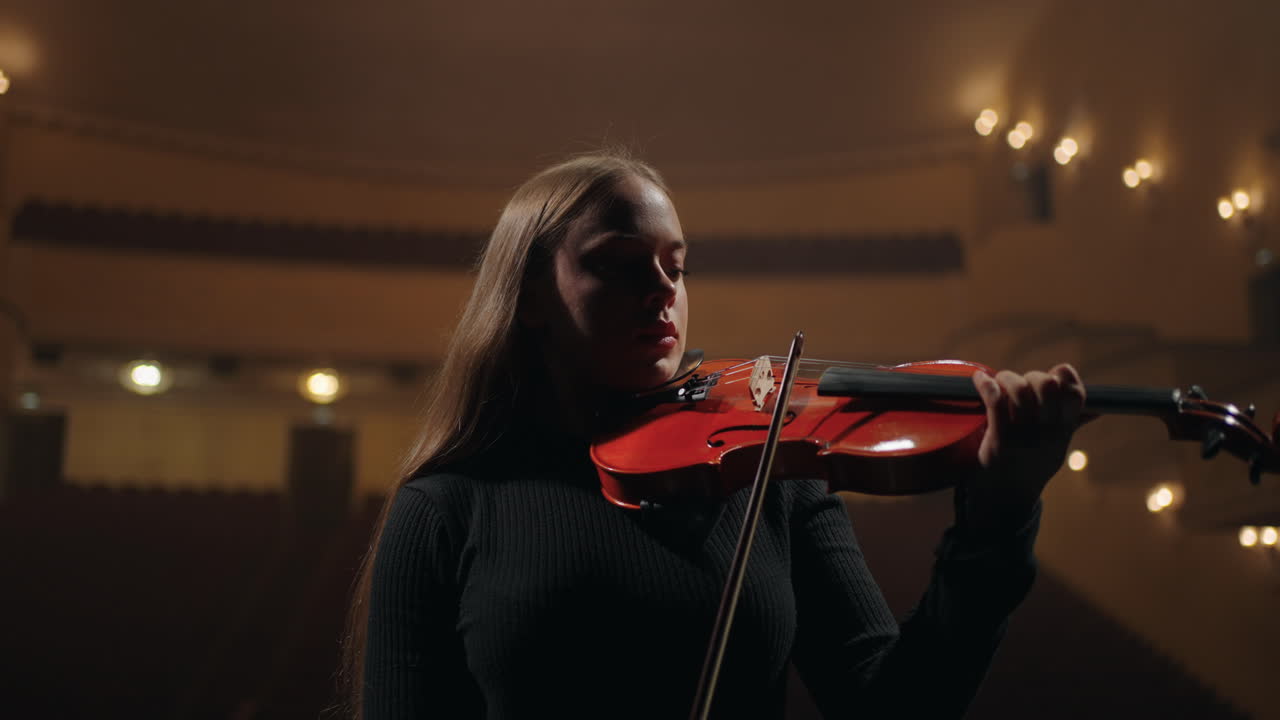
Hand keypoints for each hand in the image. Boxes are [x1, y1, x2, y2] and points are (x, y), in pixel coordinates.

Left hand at [960, 364, 1090, 534]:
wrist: (1005, 499)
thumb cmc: (1029, 466)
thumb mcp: (1056, 449)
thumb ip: (1071, 426)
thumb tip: (1098, 409)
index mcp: (1063, 433)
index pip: (1076, 395)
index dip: (1066, 377)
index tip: (1053, 373)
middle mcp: (1047, 434)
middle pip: (1047, 386)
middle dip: (1031, 376)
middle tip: (1019, 383)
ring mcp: (1024, 437)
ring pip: (1019, 390)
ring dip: (1006, 379)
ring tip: (997, 382)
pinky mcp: (999, 440)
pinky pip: (995, 401)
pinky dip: (985, 384)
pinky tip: (979, 380)